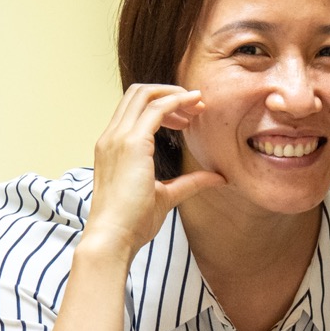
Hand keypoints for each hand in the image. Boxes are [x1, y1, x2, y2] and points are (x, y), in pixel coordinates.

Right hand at [84, 84, 225, 256]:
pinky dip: (177, 101)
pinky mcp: (132, 143)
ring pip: (145, 93)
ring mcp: (118, 138)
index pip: (134, 110)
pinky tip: (195, 107)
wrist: (113, 237)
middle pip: (137, 93)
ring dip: (175, 94)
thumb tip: (217, 178)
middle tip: (197, 107)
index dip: (162, 106)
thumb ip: (189, 183)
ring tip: (198, 106)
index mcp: (113, 147)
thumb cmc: (132, 222)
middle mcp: (112, 137)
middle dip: (169, 93)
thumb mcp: (165, 196)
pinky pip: (156, 108)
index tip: (187, 118)